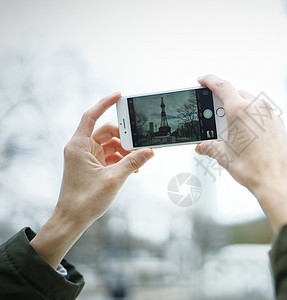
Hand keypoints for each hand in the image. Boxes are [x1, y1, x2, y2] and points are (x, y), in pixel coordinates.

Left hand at [31, 92, 153, 267]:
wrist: (72, 220)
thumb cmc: (85, 200)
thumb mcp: (114, 179)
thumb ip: (133, 163)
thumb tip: (150, 152)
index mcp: (79, 146)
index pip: (91, 117)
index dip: (104, 104)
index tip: (119, 96)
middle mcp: (82, 148)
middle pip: (106, 132)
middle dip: (125, 137)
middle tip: (142, 142)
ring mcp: (87, 158)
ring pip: (110, 146)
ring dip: (126, 151)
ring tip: (140, 159)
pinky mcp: (92, 167)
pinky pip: (110, 157)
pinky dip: (122, 160)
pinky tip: (134, 168)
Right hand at [195, 75, 286, 231]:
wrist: (282, 182)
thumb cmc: (254, 168)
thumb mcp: (225, 157)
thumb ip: (210, 147)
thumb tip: (202, 146)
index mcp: (240, 110)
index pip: (221, 86)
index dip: (208, 81)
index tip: (202, 80)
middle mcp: (257, 108)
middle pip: (236, 95)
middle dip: (223, 102)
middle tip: (213, 116)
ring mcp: (271, 115)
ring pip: (250, 105)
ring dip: (238, 111)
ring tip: (229, 131)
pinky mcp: (279, 125)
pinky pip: (261, 115)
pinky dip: (251, 120)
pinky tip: (246, 138)